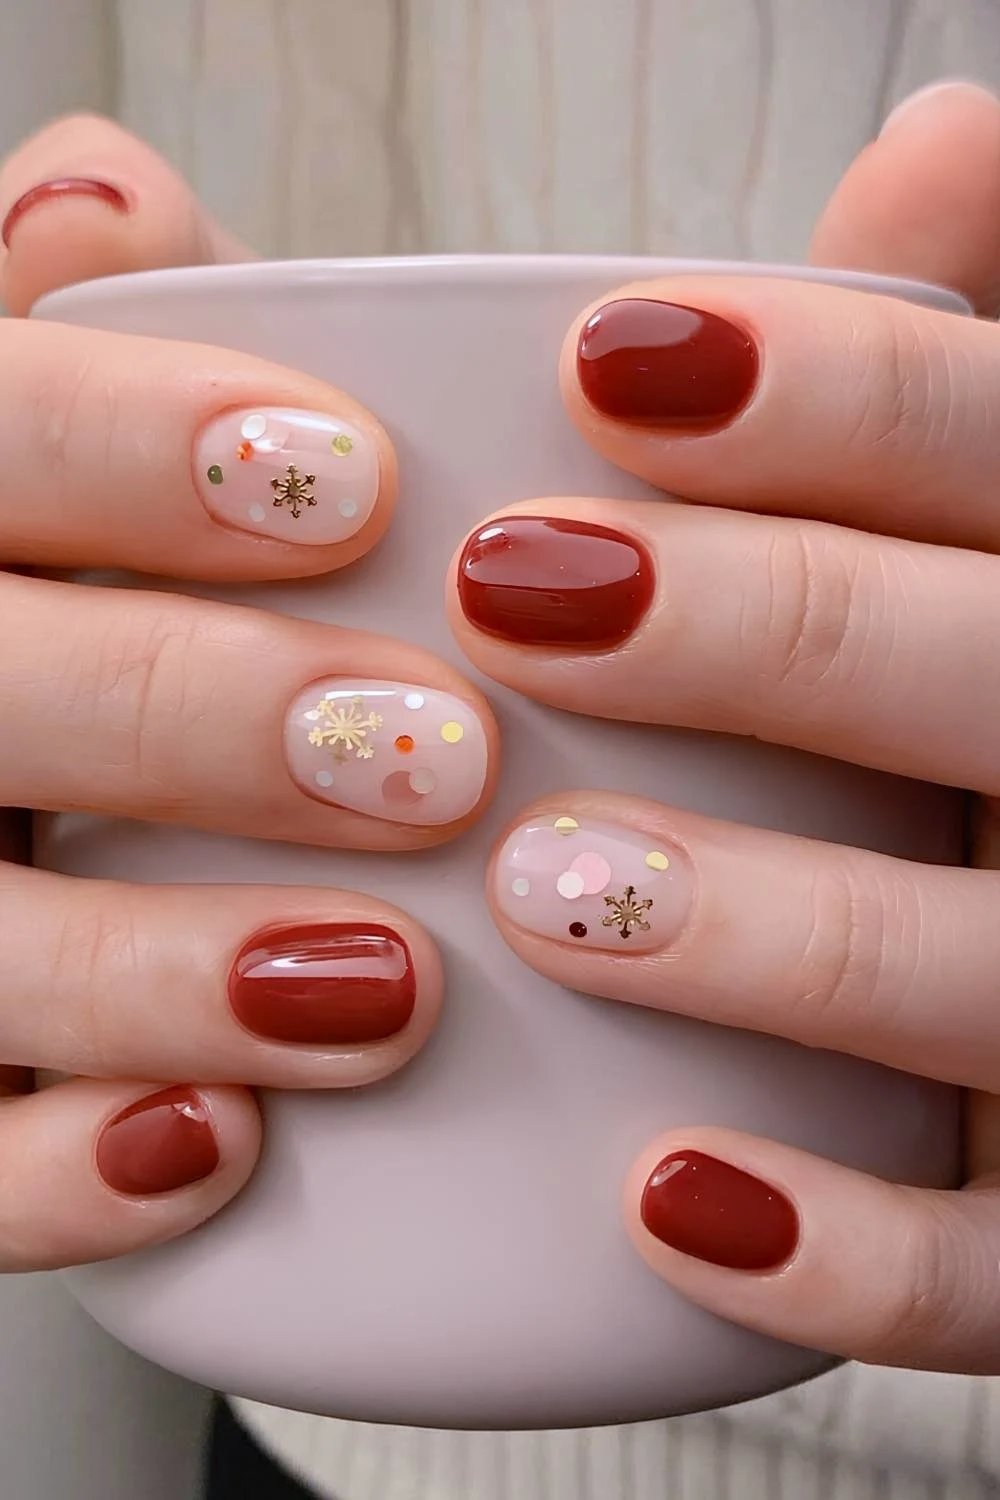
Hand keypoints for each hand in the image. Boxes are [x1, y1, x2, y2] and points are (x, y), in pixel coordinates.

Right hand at [0, 115, 495, 1270]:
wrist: (42, 729)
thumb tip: (101, 192)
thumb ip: (88, 338)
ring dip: (159, 969)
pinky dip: (57, 1174)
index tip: (355, 482)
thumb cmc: (78, 587)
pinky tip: (215, 1147)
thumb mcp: (69, 444)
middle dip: (193, 716)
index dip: (134, 451)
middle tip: (434, 755)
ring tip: (384, 988)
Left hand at [453, 81, 999, 1374]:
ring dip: (780, 930)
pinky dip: (847, 1253)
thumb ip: (968, 372)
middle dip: (766, 629)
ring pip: (988, 982)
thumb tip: (951, 143)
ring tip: (555, 892)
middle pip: (991, 677)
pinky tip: (659, 1198)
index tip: (603, 361)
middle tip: (520, 595)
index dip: (828, 390)